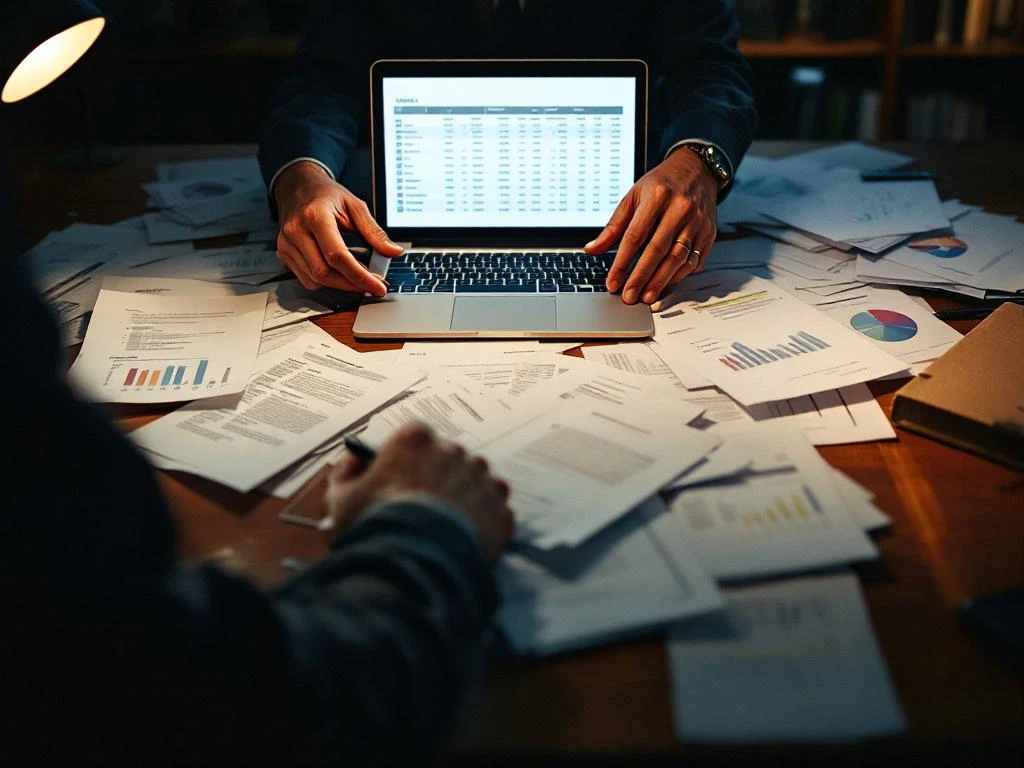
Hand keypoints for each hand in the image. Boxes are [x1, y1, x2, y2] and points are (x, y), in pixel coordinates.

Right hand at [273, 160, 403, 293]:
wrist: (298, 187)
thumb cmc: (326, 195)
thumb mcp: (355, 205)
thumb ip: (374, 231)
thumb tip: (393, 252)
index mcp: (314, 216)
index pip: (337, 255)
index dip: (359, 276)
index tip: (378, 286)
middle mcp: (296, 231)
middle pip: (323, 272)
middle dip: (351, 284)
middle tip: (372, 285)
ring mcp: (286, 244)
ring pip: (314, 279)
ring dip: (340, 285)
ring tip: (358, 278)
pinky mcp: (284, 253)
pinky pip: (306, 278)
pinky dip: (326, 282)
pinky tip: (339, 274)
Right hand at [323, 424, 513, 560]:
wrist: (414, 562)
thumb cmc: (375, 525)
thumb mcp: (341, 498)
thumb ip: (345, 473)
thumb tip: (352, 463)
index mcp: (417, 439)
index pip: (416, 438)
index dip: (407, 460)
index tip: (400, 478)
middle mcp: (455, 452)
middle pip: (448, 460)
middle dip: (437, 479)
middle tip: (421, 509)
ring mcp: (481, 480)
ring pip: (474, 483)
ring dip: (462, 498)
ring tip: (443, 527)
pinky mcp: (499, 510)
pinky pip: (493, 511)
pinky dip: (482, 522)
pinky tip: (462, 539)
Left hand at [585, 148, 717, 304]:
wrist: (697, 170)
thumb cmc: (662, 185)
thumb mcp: (633, 196)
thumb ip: (614, 226)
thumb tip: (592, 249)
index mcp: (657, 197)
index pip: (635, 236)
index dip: (622, 262)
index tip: (612, 281)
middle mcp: (680, 209)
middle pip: (658, 250)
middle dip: (641, 277)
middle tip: (629, 296)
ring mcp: (697, 222)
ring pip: (678, 258)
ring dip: (660, 281)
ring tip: (646, 297)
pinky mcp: (708, 233)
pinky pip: (693, 260)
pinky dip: (678, 276)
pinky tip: (665, 285)